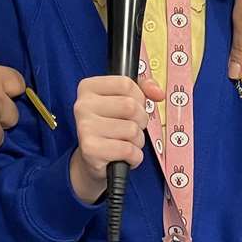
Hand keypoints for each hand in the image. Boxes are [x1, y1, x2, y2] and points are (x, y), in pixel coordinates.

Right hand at [68, 76, 149, 203]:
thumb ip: (144, 88)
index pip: (126, 84)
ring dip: (137, 140)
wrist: (92, 158)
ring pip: (132, 130)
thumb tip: (158, 93)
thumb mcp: (123, 99)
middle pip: (130, 106)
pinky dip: (134, 156)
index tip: (134, 106)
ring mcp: (85, 127)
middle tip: (131, 127)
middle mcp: (82, 105)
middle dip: (140, 120)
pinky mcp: (90, 149)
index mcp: (88, 87)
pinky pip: (128, 150)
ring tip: (126, 142)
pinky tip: (124, 156)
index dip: (139, 97)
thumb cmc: (110, 125)